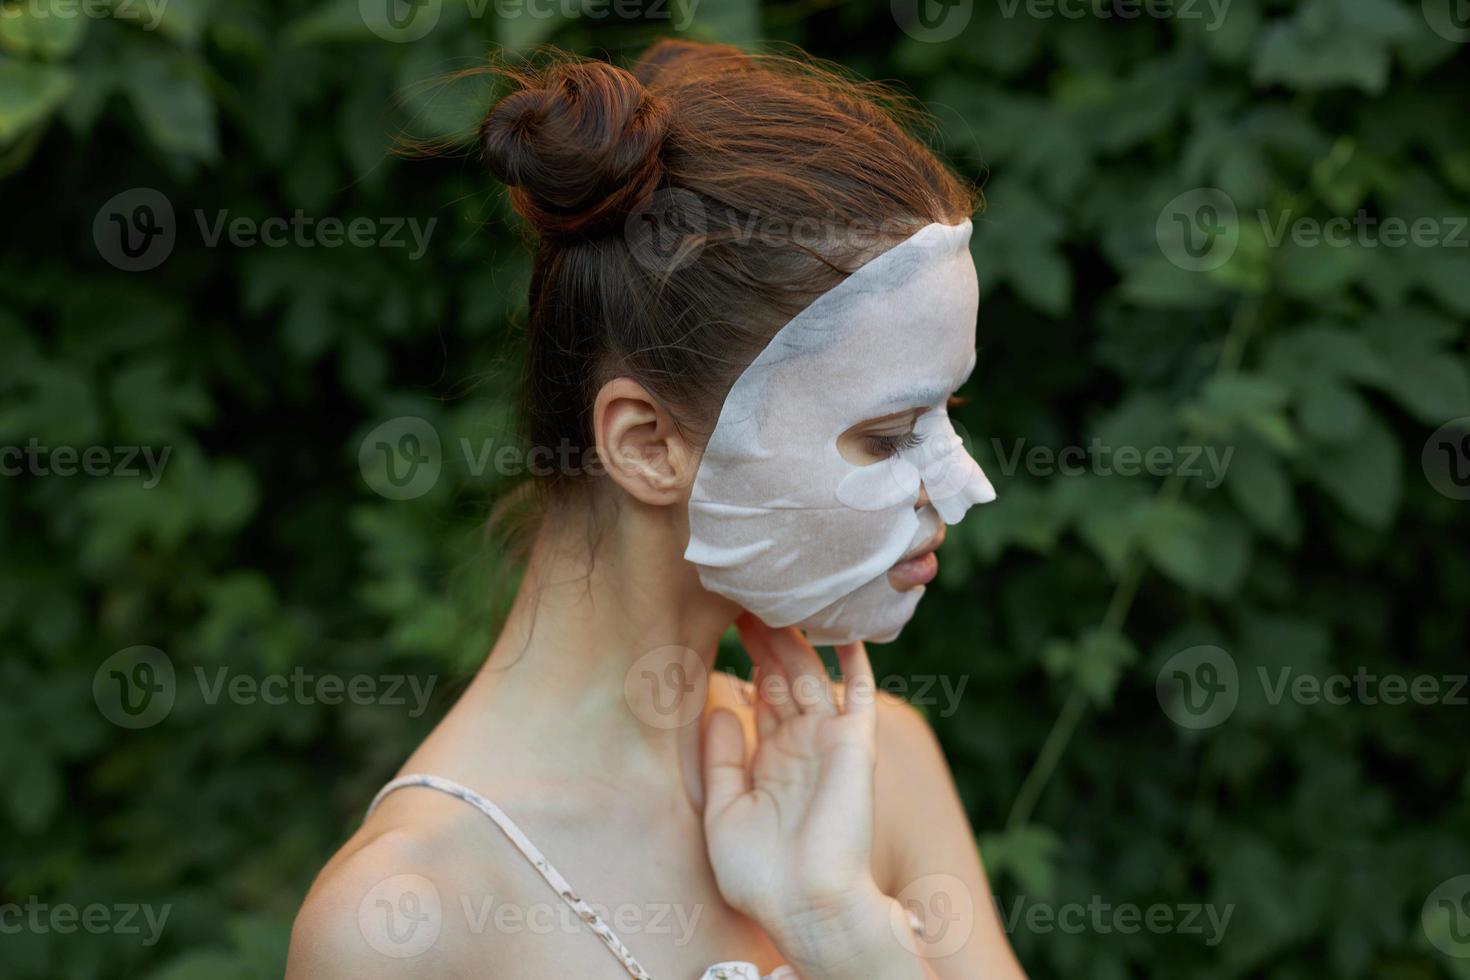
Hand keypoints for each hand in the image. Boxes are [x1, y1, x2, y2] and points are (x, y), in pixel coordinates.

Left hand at [701, 615, 891, 965]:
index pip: (759, 695)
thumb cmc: (761, 875)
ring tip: (777, 594)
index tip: (726, 619)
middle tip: (748, 592)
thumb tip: (722, 708)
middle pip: (783, 675)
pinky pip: (858, 691)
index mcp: (770, 761)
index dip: (745, 659)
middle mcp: (801, 745)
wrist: (806, 906)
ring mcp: (829, 741)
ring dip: (796, 636)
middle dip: (766, 635)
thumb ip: (721, 760)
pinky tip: (841, 624)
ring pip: (812, 673)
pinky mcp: (855, 743)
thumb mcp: (723, 814)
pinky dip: (853, 658)